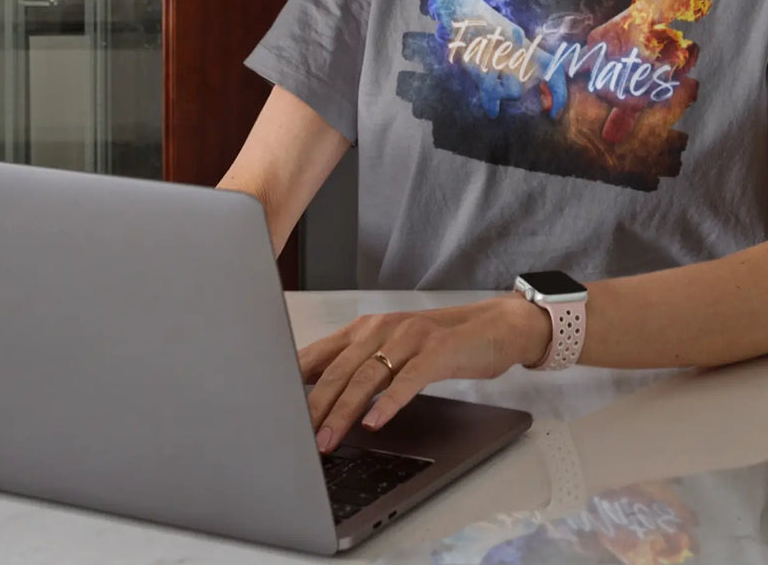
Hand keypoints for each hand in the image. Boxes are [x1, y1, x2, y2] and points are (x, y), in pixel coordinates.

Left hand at [298, 294, 550, 451]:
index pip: (319, 355)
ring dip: (344, 411)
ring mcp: (411, 337)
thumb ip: (356, 367)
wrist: (493, 327)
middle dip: (313, 407)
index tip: (274, 413)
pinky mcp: (438, 351)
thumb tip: (312, 400)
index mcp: (366, 329)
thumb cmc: (438, 344)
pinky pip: (409, 379)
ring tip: (328, 439)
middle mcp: (384, 328)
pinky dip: (389, 401)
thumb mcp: (391, 351)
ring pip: (368, 376)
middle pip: (339, 369)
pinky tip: (376, 422)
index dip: (294, 385)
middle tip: (296, 437)